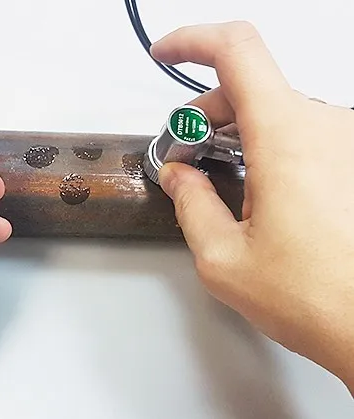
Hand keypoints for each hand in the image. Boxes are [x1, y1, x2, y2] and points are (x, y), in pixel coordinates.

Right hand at [151, 22, 353, 389]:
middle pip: (252, 84)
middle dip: (206, 111)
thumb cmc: (321, 298)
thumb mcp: (224, 257)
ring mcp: (347, 143)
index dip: (192, 42)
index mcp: (286, 138)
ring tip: (222, 179)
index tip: (167, 53)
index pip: (236, 51)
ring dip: (240, 132)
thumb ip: (191, 205)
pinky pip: (305, 132)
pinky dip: (270, 145)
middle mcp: (325, 128)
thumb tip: (181, 178)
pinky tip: (259, 189)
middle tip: (185, 152)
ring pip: (279, 109)